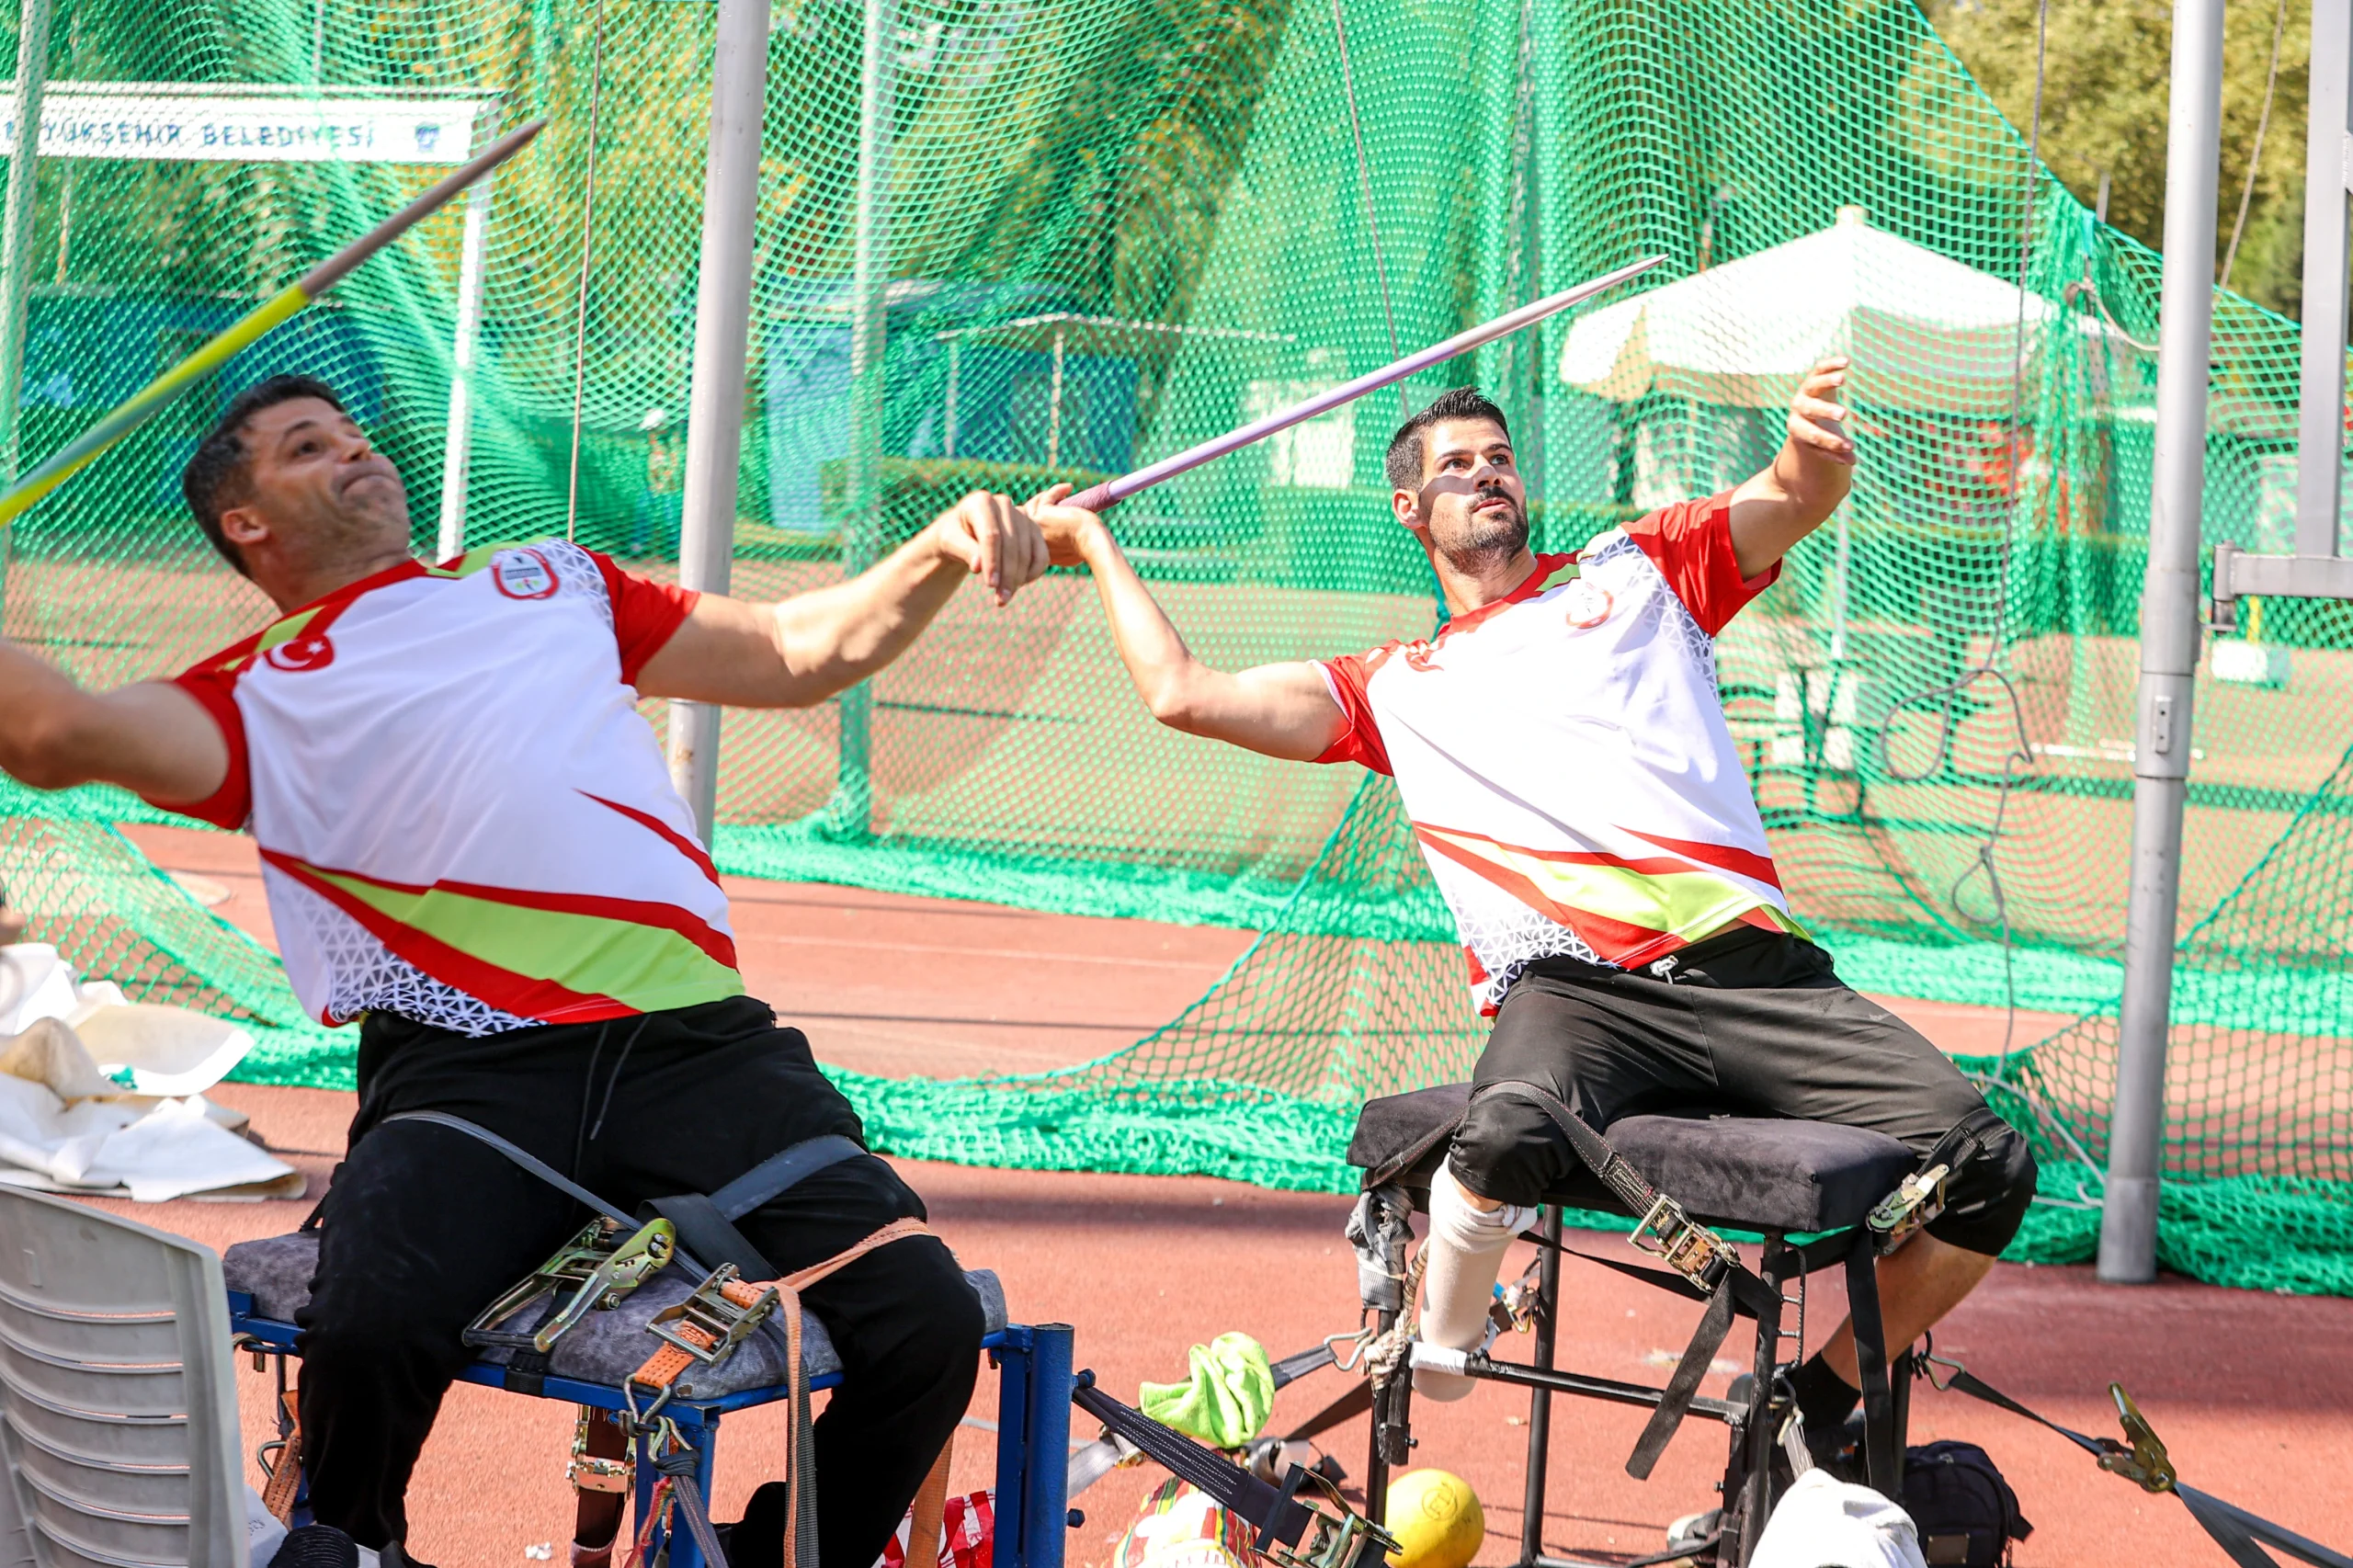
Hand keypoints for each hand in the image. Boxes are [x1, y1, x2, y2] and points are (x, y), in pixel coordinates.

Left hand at [929, 491, 1048, 605]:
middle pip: (1011, 544)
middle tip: (1000, 600)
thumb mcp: (950, 542)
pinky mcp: (1034, 529)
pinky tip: (1019, 585)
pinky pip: (1041, 554)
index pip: (991, 535)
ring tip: (1005, 597)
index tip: (990, 585)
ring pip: (1027, 551)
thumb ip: (964, 551)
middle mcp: (1004, 504)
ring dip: (1019, 578)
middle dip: (1007, 575)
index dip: (992, 561)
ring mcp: (1022, 515)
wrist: (965, 533)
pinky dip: (1033, 572)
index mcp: (981, 502)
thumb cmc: (955, 537)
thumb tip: (978, 566)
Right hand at [1023, 483, 1107, 568]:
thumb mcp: (1071, 550)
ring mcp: (1035, 528)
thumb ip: (1061, 546)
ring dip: (1046, 497)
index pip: (1029, 531)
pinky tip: (1069, 488)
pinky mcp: (1042, 515)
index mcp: (1038, 552)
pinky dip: (1056, 490)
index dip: (1037, 517)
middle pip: (1026, 517)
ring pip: (1032, 506)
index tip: (1053, 509)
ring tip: (1063, 495)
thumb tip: (1063, 534)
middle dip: (1038, 506)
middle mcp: (1032, 541)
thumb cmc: (1088, 547)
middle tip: (1055, 500)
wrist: (1092, 544)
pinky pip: (1045, 498)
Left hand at [1787, 357, 1854, 465]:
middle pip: (1809, 409)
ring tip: (1842, 379)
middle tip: (1843, 414)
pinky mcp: (1813, 376)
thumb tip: (1853, 461)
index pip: (1811, 435)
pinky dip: (1831, 364)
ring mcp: (1804, 390)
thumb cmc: (1819, 431)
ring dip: (1826, 382)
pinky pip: (1820, 368)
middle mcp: (1797, 408)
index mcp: (1797, 428)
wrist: (1806, 411)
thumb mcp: (1825, 443)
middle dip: (1825, 411)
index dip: (1830, 442)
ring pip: (1812, 384)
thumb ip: (1837, 451)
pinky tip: (1846, 361)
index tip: (1850, 447)